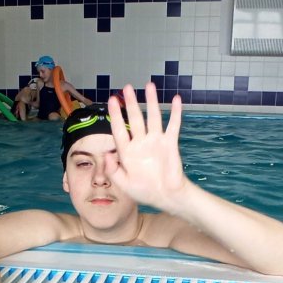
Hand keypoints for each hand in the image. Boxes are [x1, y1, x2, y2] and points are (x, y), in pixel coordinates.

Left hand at [105, 83, 189, 212]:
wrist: (166, 197)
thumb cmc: (144, 191)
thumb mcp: (124, 184)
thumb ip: (113, 170)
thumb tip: (106, 154)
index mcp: (128, 152)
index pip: (119, 129)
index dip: (116, 115)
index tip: (112, 100)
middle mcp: (141, 143)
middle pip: (135, 118)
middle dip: (131, 103)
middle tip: (126, 88)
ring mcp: (156, 141)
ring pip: (153, 117)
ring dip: (151, 101)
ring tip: (149, 85)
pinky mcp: (170, 143)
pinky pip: (173, 125)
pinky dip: (175, 112)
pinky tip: (175, 99)